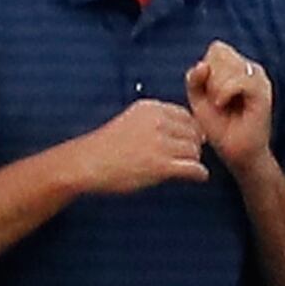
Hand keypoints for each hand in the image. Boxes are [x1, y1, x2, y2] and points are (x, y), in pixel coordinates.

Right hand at [71, 98, 211, 195]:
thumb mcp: (131, 120)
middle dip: (193, 146)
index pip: (187, 116)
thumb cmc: (106, 146)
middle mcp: (158, 122)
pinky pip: (193, 168)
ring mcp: (160, 144)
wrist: (85, 164)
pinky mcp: (160, 165)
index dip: (190, 130)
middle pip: (194, 133)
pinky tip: (196, 177)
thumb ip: (157, 120)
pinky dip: (199, 174)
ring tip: (186, 168)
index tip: (187, 141)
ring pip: (194, 151)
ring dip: (194, 160)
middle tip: (187, 157)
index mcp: (151, 108)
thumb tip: (190, 130)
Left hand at [186, 41, 273, 172]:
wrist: (236, 152)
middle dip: (210, 76)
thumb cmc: (219, 127)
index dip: (206, 67)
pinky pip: (238, 80)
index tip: (206, 91)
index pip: (217, 49)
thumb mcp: (198, 99)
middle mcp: (251, 69)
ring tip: (219, 104)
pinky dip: (224, 92)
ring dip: (216, 85)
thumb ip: (194, 79)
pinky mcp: (262, 91)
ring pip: (228, 64)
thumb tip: (201, 64)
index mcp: (238, 67)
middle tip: (213, 99)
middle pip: (220, 52)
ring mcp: (259, 78)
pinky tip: (222, 104)